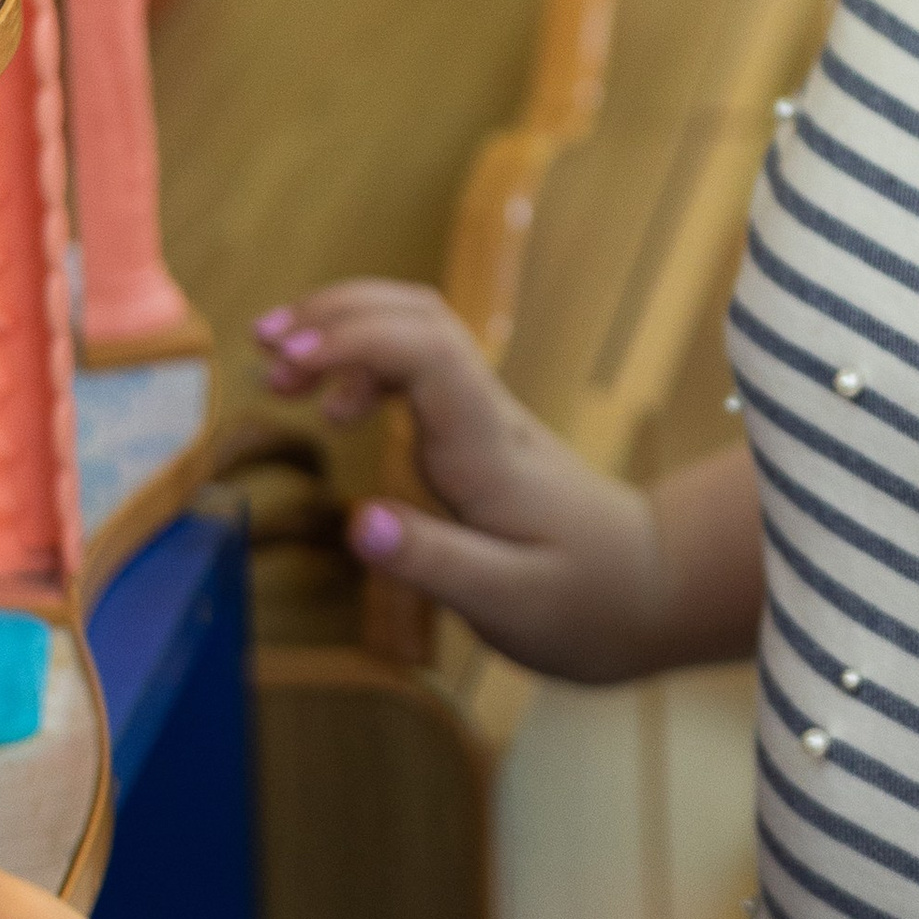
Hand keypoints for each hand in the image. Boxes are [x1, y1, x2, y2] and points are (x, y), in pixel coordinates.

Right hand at [255, 283, 668, 684]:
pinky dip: (365, 362)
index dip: (357, 341)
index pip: (428, 354)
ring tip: (277, 364)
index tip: (290, 363)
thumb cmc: (586, 602)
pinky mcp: (479, 432)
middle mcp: (488, 416)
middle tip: (264, 349)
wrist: (653, 590)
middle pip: (420, 317)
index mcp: (490, 450)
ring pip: (420, 330)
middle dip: (337, 316)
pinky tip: (332, 403)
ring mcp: (485, 417)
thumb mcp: (511, 603)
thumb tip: (356, 522)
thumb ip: (434, 562)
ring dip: (347, 329)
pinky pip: (420, 367)